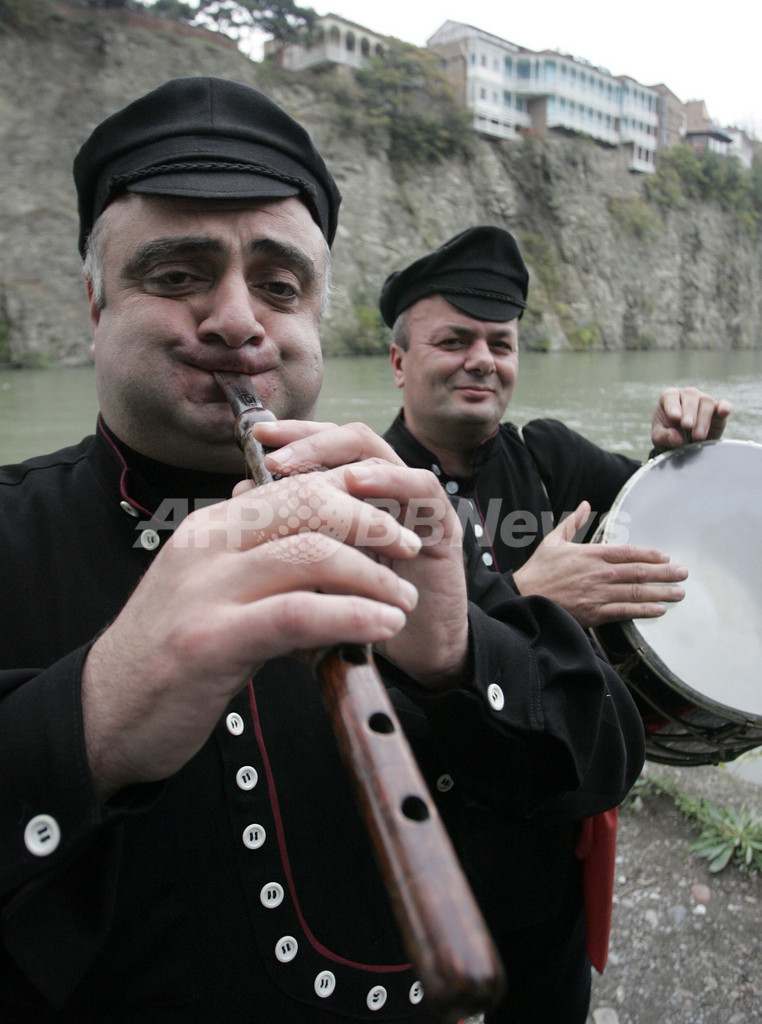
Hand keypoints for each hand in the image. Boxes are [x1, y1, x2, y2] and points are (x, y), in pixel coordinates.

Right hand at [83, 465, 422, 797]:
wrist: (105, 714)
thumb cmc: (168, 657)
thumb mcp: (213, 594)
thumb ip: (262, 567)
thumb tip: (331, 554)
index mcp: (209, 529)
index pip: (294, 488)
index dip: (353, 498)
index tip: (392, 520)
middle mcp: (205, 546)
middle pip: (309, 506)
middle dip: (372, 522)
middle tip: (408, 549)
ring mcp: (205, 591)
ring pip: (311, 553)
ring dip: (374, 574)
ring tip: (404, 601)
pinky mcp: (211, 640)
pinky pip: (299, 612)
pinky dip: (352, 614)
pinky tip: (382, 626)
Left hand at [256, 419, 469, 686]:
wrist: (415, 656)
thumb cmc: (360, 615)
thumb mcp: (310, 574)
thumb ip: (284, 536)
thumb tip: (240, 496)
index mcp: (356, 497)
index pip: (325, 445)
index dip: (293, 435)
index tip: (256, 436)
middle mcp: (386, 492)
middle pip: (349, 440)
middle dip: (309, 441)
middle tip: (274, 456)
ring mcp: (415, 506)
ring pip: (380, 454)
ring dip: (337, 456)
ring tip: (301, 469)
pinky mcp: (442, 527)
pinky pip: (424, 488)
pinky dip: (390, 479)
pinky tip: (357, 483)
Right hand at [513, 501, 687, 628]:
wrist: (525, 598)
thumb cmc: (539, 570)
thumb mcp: (553, 541)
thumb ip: (572, 523)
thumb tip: (583, 505)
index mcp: (591, 554)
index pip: (628, 552)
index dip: (649, 554)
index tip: (666, 557)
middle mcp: (600, 573)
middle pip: (639, 572)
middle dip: (664, 573)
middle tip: (683, 574)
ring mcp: (599, 594)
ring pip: (637, 592)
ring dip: (661, 592)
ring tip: (679, 593)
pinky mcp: (595, 613)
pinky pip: (626, 612)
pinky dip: (644, 610)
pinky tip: (659, 609)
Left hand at [651, 386, 731, 451]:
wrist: (683, 445)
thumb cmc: (668, 436)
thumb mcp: (660, 439)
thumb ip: (665, 437)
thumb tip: (676, 438)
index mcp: (669, 398)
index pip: (670, 396)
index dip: (673, 405)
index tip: (675, 417)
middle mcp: (687, 396)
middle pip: (691, 396)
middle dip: (689, 412)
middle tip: (687, 427)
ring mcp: (704, 401)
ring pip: (707, 401)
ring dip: (703, 419)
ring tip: (698, 437)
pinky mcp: (718, 411)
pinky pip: (724, 405)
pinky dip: (725, 407)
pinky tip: (724, 412)